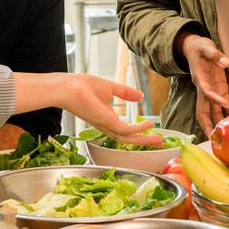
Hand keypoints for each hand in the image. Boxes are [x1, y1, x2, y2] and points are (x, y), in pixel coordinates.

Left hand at [14, 72, 162, 146]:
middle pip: (128, 138)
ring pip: (128, 138)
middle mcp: (106, 125)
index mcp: (106, 118)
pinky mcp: (106, 122)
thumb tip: (141, 96)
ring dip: (145, 140)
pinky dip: (138, 129)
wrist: (68, 87)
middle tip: (160, 142)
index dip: (138, 132)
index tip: (152, 131)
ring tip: (159, 140)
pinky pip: (126, 130)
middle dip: (145, 141)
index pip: (124, 129)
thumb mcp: (109, 88)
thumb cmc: (82, 85)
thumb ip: (125, 92)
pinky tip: (148, 125)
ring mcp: (106, 125)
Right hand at [177, 33, 228, 136]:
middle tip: (213, 139)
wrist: (194, 48)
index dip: (213, 98)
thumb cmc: (199, 48)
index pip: (205, 92)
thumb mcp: (205, 47)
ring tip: (226, 139)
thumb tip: (225, 62)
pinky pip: (224, 104)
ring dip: (218, 124)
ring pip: (212, 111)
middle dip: (207, 125)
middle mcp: (203, 89)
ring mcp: (211, 91)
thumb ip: (215, 54)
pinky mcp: (219, 89)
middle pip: (202, 111)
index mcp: (199, 78)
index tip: (223, 104)